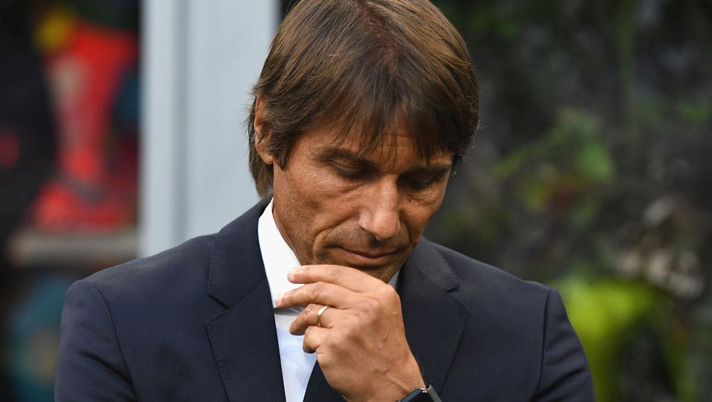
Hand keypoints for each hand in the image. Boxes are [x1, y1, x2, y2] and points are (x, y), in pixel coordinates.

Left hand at [276, 264, 424, 401]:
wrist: (391, 384)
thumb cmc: (385, 350)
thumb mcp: (383, 312)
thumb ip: (359, 294)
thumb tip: (320, 284)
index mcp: (379, 293)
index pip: (338, 273)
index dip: (312, 272)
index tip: (295, 275)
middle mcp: (365, 305)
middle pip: (319, 289)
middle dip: (295, 293)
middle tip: (282, 297)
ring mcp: (348, 325)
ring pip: (311, 312)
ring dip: (299, 321)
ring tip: (297, 328)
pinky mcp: (334, 344)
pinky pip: (309, 336)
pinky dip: (307, 342)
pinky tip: (314, 349)